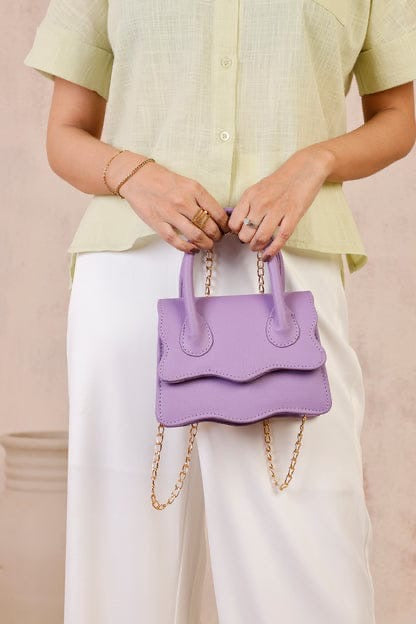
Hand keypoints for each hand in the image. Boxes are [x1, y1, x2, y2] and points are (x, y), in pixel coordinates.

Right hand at [111, 152, 229, 253]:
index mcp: (194, 189)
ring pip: (195, 236)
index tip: (225, 228)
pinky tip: (192, 248)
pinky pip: (176, 241)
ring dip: (206, 244)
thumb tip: (215, 216)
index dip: (224, 225)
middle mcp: (183, 201)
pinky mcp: (158, 224)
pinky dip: (187, 248)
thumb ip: (201, 198)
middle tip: (217, 238)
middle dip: (217, 236)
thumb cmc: (162, 180)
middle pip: (208, 226)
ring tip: (208, 245)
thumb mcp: (187, 183)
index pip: (217, 212)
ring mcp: (170, 214)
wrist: (137, 177)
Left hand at [228, 146, 334, 259]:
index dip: (236, 231)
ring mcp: (277, 210)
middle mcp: (261, 203)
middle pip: (245, 233)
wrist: (305, 168)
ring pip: (260, 238)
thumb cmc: (282, 180)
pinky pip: (279, 239)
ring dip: (256, 247)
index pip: (234, 222)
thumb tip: (241, 224)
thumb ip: (249, 205)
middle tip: (250, 240)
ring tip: (257, 248)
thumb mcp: (258, 188)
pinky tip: (267, 256)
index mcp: (250, 195)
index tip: (240, 233)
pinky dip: (272, 251)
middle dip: (246, 241)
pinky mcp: (292, 216)